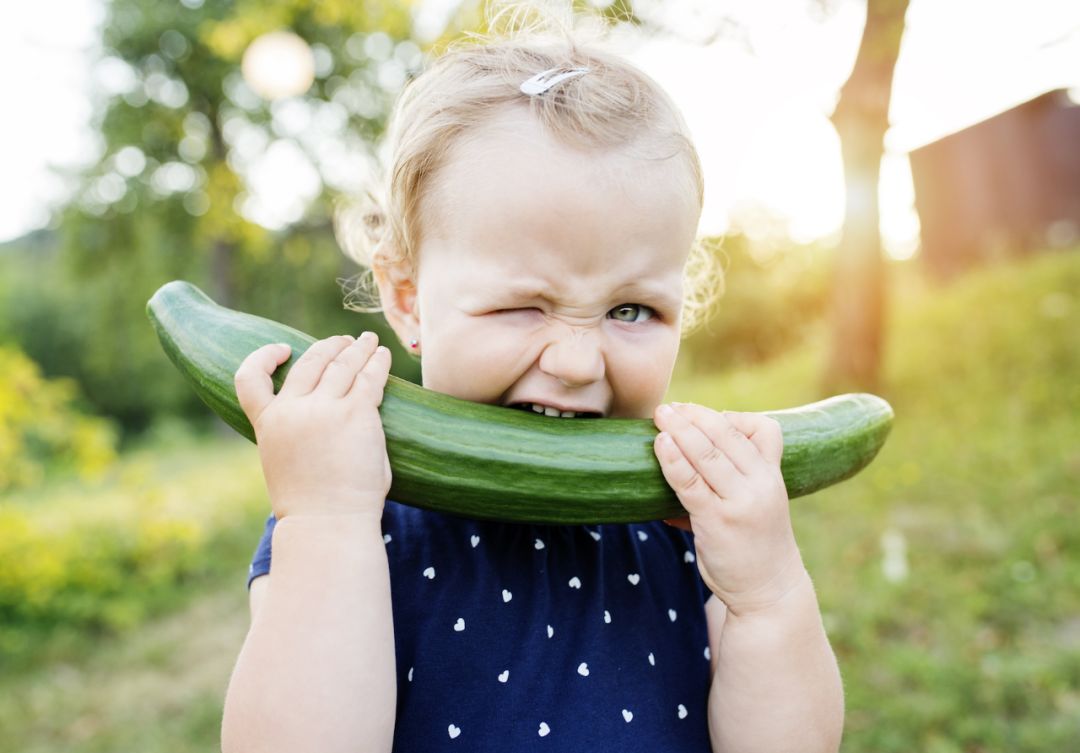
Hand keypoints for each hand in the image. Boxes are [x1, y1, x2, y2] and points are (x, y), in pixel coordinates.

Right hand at [234, 333, 392, 520]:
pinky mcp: (357, 413)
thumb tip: (316, 421)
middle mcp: (293, 409)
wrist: (328, 523)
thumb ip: (295, 435)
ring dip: (357, 349)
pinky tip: (382, 356)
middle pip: (311, 362)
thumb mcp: (286, 464)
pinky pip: (370, 378)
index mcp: (268, 423)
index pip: (249, 378)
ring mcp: (325, 409)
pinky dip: (377, 363)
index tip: (282, 350)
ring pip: (343, 364)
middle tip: (345, 342)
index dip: (263, 358)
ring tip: (367, 341)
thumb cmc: (312, 505)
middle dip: (329, 347)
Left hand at [653, 402, 804, 616]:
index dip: (730, 416)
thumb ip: (729, 480)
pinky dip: (673, 460)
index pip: (762, 429)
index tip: (702, 415)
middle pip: (726, 435)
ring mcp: (739, 501)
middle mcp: (760, 483)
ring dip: (679, 430)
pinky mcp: (716, 520)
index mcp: (773, 475)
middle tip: (667, 408)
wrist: (768, 591)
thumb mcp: (756, 504)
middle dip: (694, 416)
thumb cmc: (755, 545)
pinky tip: (660, 445)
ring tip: (659, 416)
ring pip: (706, 453)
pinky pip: (690, 482)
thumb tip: (682, 459)